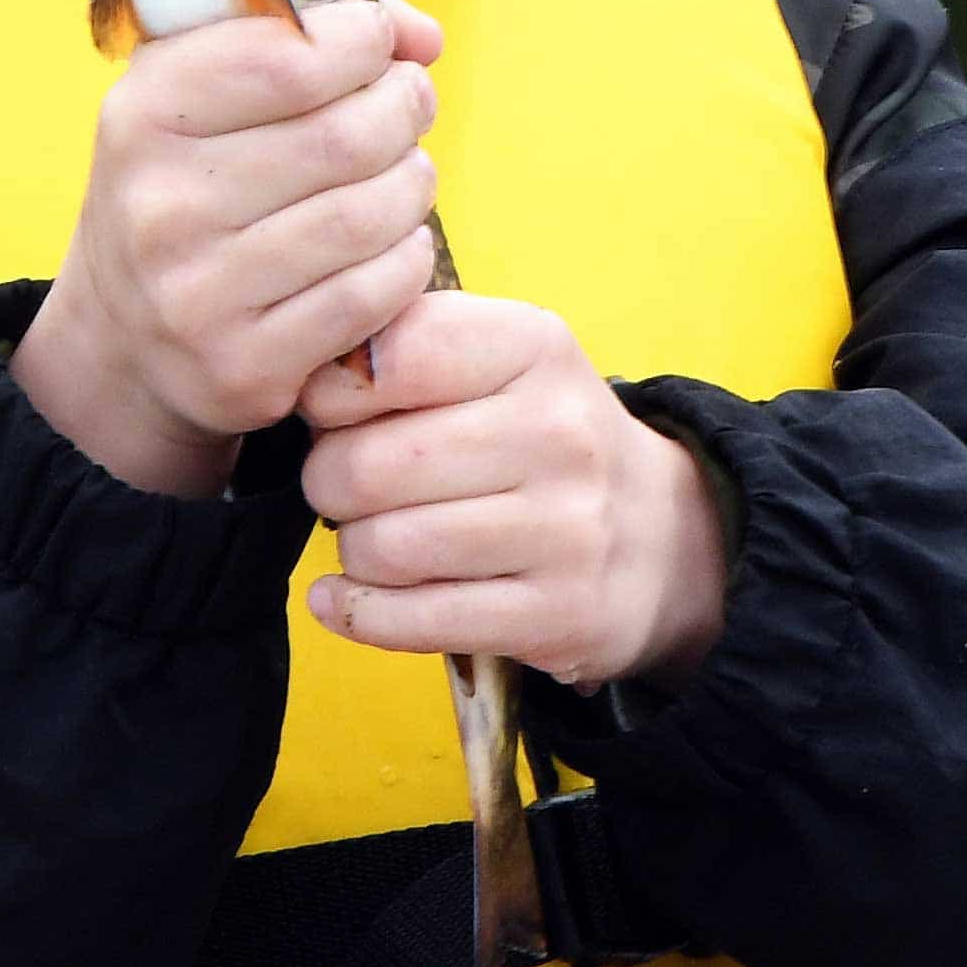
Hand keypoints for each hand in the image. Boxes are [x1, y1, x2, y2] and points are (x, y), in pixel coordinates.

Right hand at [10, 0, 445, 497]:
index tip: (380, 42)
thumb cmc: (188, 179)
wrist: (121, 333)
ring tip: (406, 171)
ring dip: (413, 184)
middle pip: (346, 136)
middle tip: (410, 105)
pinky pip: (369, 296)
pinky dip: (406, 259)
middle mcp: (159, 204)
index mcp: (143, 113)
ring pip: (367, 216)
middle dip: (405, 108)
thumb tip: (421, 35)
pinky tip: (396, 242)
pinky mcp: (241, 366)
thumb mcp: (201, 84)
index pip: (291, 58)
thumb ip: (307, 29)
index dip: (364, 39)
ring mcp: (197, 294)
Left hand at [297, 293, 729, 687]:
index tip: (333, 409)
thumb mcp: (498, 355)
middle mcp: (556, 432)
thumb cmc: (540, 432)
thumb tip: (304, 378)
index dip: (333, 390)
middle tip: (340, 482)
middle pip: (370, 464)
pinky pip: (415, 623)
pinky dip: (357, 614)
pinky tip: (343, 598)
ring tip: (367, 537)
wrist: (662, 536)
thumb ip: (406, 343)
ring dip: (351, 549)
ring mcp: (564, 530)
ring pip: (386, 548)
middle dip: (326, 479)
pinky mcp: (557, 617)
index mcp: (532, 346)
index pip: (391, 356)